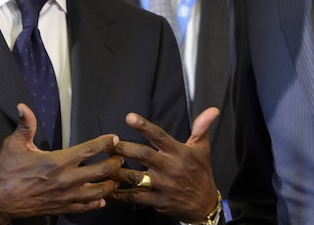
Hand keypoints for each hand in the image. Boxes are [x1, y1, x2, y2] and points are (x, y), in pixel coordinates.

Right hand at [0, 103, 121, 224]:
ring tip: (116, 178)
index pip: (90, 150)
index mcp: (58, 161)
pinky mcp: (62, 208)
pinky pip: (85, 208)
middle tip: (121, 157)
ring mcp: (66, 196)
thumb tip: (23, 106)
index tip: (114, 139)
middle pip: (101, 171)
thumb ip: (25, 125)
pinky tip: (101, 199)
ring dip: (109, 184)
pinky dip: (96, 203)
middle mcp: (66, 180)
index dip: (105, 143)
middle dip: (114, 163)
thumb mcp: (13, 144)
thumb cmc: (6, 172)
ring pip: (98, 192)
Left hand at [110, 107, 219, 222]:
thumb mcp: (203, 149)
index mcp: (178, 152)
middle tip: (107, 143)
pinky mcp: (156, 201)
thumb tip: (212, 109)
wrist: (204, 204)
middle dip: (123, 148)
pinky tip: (108, 188)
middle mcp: (169, 167)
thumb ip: (202, 128)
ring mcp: (162, 185)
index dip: (144, 126)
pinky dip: (120, 193)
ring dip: (117, 170)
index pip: (159, 136)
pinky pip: (134, 197)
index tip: (129, 117)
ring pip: (135, 176)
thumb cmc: (201, 173)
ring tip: (102, 164)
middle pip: (142, 154)